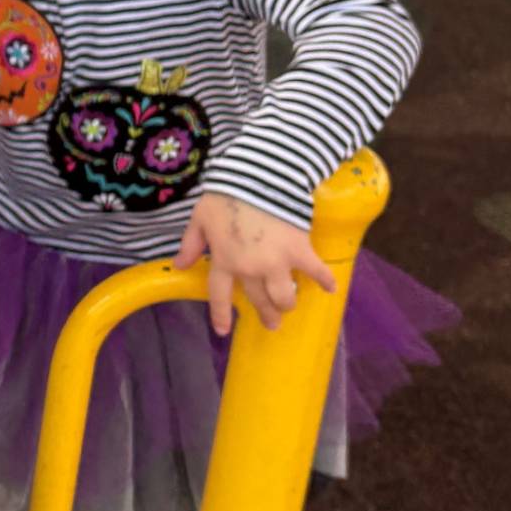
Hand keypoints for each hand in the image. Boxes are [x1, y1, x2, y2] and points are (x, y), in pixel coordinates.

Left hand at [178, 191, 336, 337]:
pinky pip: (315, 271)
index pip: (219, 296)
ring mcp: (276, 263)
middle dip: (266, 315)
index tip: (223, 331)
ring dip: (287, 304)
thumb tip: (179, 265)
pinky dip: (325, 281)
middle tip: (273, 324)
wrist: (257, 179)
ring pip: (284, 296)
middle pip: (258, 300)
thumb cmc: (225, 196)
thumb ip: (190, 244)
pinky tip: (331, 289)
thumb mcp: (199, 219)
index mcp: (224, 262)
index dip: (221, 315)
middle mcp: (250, 269)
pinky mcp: (299, 251)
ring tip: (290, 306)